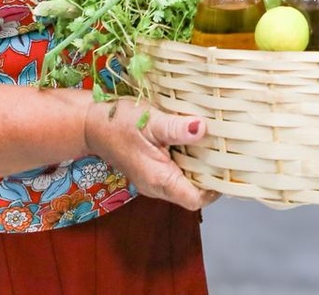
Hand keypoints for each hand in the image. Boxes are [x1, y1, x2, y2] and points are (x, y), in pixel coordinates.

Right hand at [84, 99, 217, 210]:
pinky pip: (177, 174)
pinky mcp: (151, 172)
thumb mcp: (150, 120)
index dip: (216, 188)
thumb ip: (177, 127)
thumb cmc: (119, 122)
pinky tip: (195, 142)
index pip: (196, 200)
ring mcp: (153, 181)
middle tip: (226, 152)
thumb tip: (202, 128)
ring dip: (201, 168)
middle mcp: (157, 187)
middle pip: (194, 193)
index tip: (228, 167)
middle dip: (212, 176)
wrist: (90, 124)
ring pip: (186, 184)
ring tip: (214, 145)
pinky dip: (189, 162)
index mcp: (159, 179)